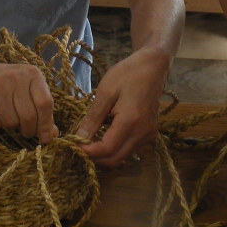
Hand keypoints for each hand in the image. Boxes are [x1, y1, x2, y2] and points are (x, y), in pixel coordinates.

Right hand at [0, 60, 57, 143]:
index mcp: (32, 74)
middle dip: (29, 130)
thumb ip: (42, 110)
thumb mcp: (28, 90)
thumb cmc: (8, 85)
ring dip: (12, 127)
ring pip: (11, 122)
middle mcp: (15, 77)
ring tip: (10, 117)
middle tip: (26, 131)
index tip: (46, 138)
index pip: (45, 103)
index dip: (46, 124)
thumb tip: (52, 135)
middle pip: (29, 116)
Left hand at [74, 46, 169, 166]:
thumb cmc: (128, 73)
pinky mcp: (150, 133)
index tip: (73, 142)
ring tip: (91, 139)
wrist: (153, 66)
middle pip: (115, 160)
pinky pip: (130, 149)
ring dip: (105, 153)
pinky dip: (115, 147)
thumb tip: (79, 137)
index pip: (106, 149)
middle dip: (95, 157)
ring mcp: (149, 134)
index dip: (87, 151)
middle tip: (80, 144)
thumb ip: (93, 117)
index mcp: (131, 121)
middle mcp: (143, 133)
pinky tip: (106, 133)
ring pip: (122, 157)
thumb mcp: (105, 91)